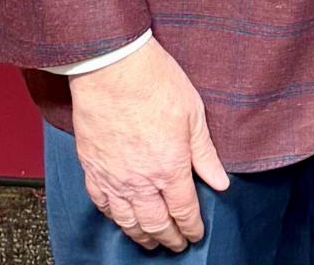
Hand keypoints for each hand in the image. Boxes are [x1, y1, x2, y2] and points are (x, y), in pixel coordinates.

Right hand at [70, 37, 228, 251]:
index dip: (192, 227)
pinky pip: (102, 204)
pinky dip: (113, 217)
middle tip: (176, 245)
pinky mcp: (93, 168)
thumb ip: (205, 153)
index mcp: (170, 167)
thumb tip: (220, 182)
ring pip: (128, 220)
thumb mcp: (193, 113)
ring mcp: (113, 177)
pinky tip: (119, 218)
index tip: (196, 234)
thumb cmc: (155, 83)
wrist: (112, 68)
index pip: (184, 210)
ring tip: (150, 242)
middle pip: (156, 223)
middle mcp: (141, 181)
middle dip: (169, 237)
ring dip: (141, 235)